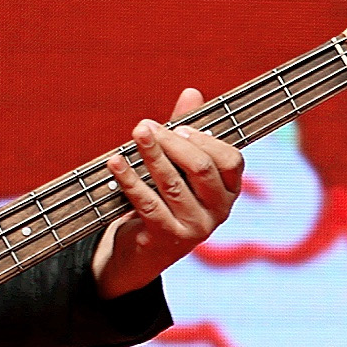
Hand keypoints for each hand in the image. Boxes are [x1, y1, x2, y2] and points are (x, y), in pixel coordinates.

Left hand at [92, 89, 246, 295]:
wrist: (141, 253)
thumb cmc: (164, 200)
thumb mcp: (178, 168)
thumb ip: (185, 132)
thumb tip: (192, 92)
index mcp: (228, 190)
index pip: (231, 160)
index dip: (205, 140)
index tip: (177, 127)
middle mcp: (219, 211)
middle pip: (201, 167)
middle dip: (171, 142)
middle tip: (144, 126)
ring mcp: (196, 228)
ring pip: (173, 183)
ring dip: (151, 155)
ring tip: (134, 134)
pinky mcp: (168, 240)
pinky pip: (148, 204)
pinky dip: (130, 180)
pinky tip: (115, 162)